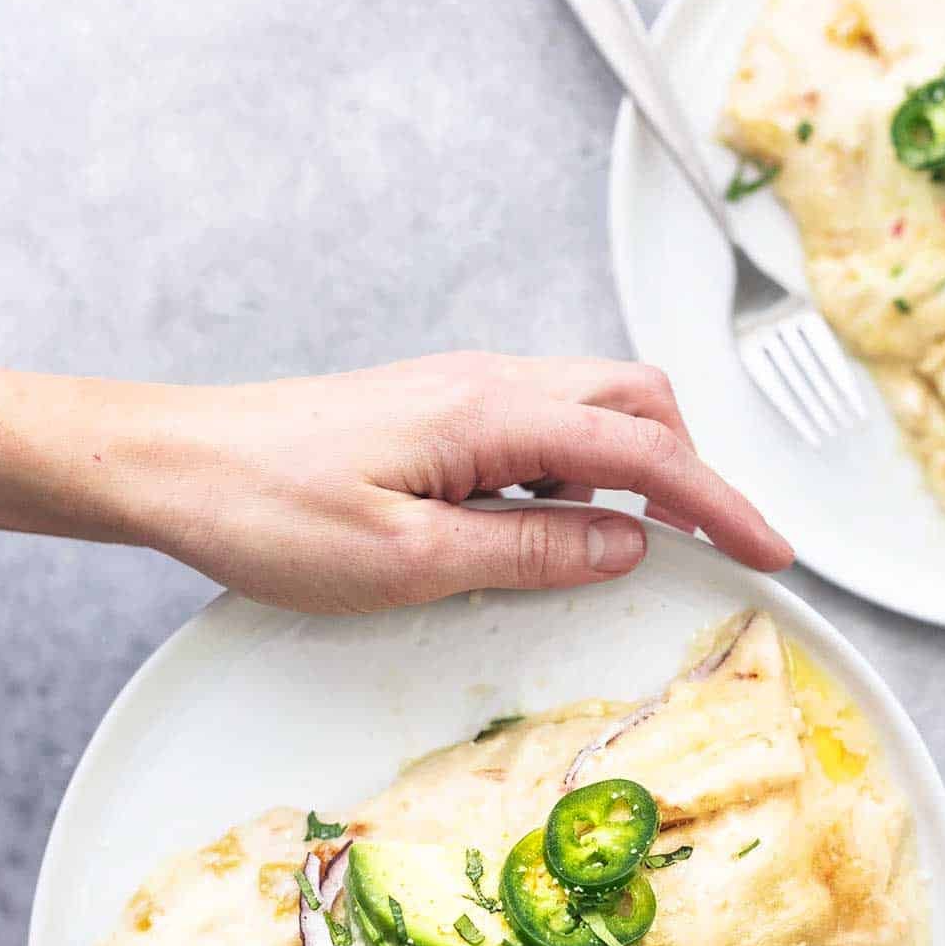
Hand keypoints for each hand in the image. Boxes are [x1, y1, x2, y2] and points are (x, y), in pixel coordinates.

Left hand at [0, 356, 790, 609]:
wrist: (174, 463)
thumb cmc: (267, 506)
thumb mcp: (409, 561)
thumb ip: (529, 551)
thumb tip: (625, 546)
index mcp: (493, 415)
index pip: (644, 453)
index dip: (719, 504)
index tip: (769, 549)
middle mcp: (488, 385)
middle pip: (636, 404)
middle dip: (693, 471)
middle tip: (719, 544)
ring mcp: (463, 394)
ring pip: (592, 411)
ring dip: (637, 470)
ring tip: (648, 547)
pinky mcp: (438, 415)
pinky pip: (542, 430)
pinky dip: (581, 474)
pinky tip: (561, 527)